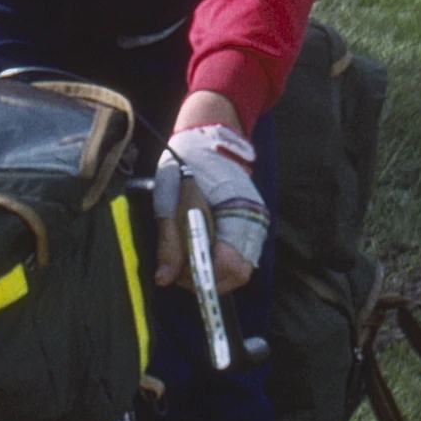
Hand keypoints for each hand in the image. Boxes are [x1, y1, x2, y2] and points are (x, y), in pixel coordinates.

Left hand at [152, 114, 264, 292]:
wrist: (206, 141)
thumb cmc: (185, 168)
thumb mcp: (169, 203)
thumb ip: (170, 243)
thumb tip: (164, 279)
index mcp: (237, 212)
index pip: (229, 264)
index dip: (202, 276)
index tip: (178, 274)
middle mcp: (254, 222)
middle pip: (237, 274)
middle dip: (206, 279)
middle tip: (179, 270)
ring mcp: (256, 225)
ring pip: (239, 269)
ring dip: (212, 272)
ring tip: (188, 259)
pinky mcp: (252, 226)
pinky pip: (239, 256)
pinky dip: (218, 261)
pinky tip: (199, 250)